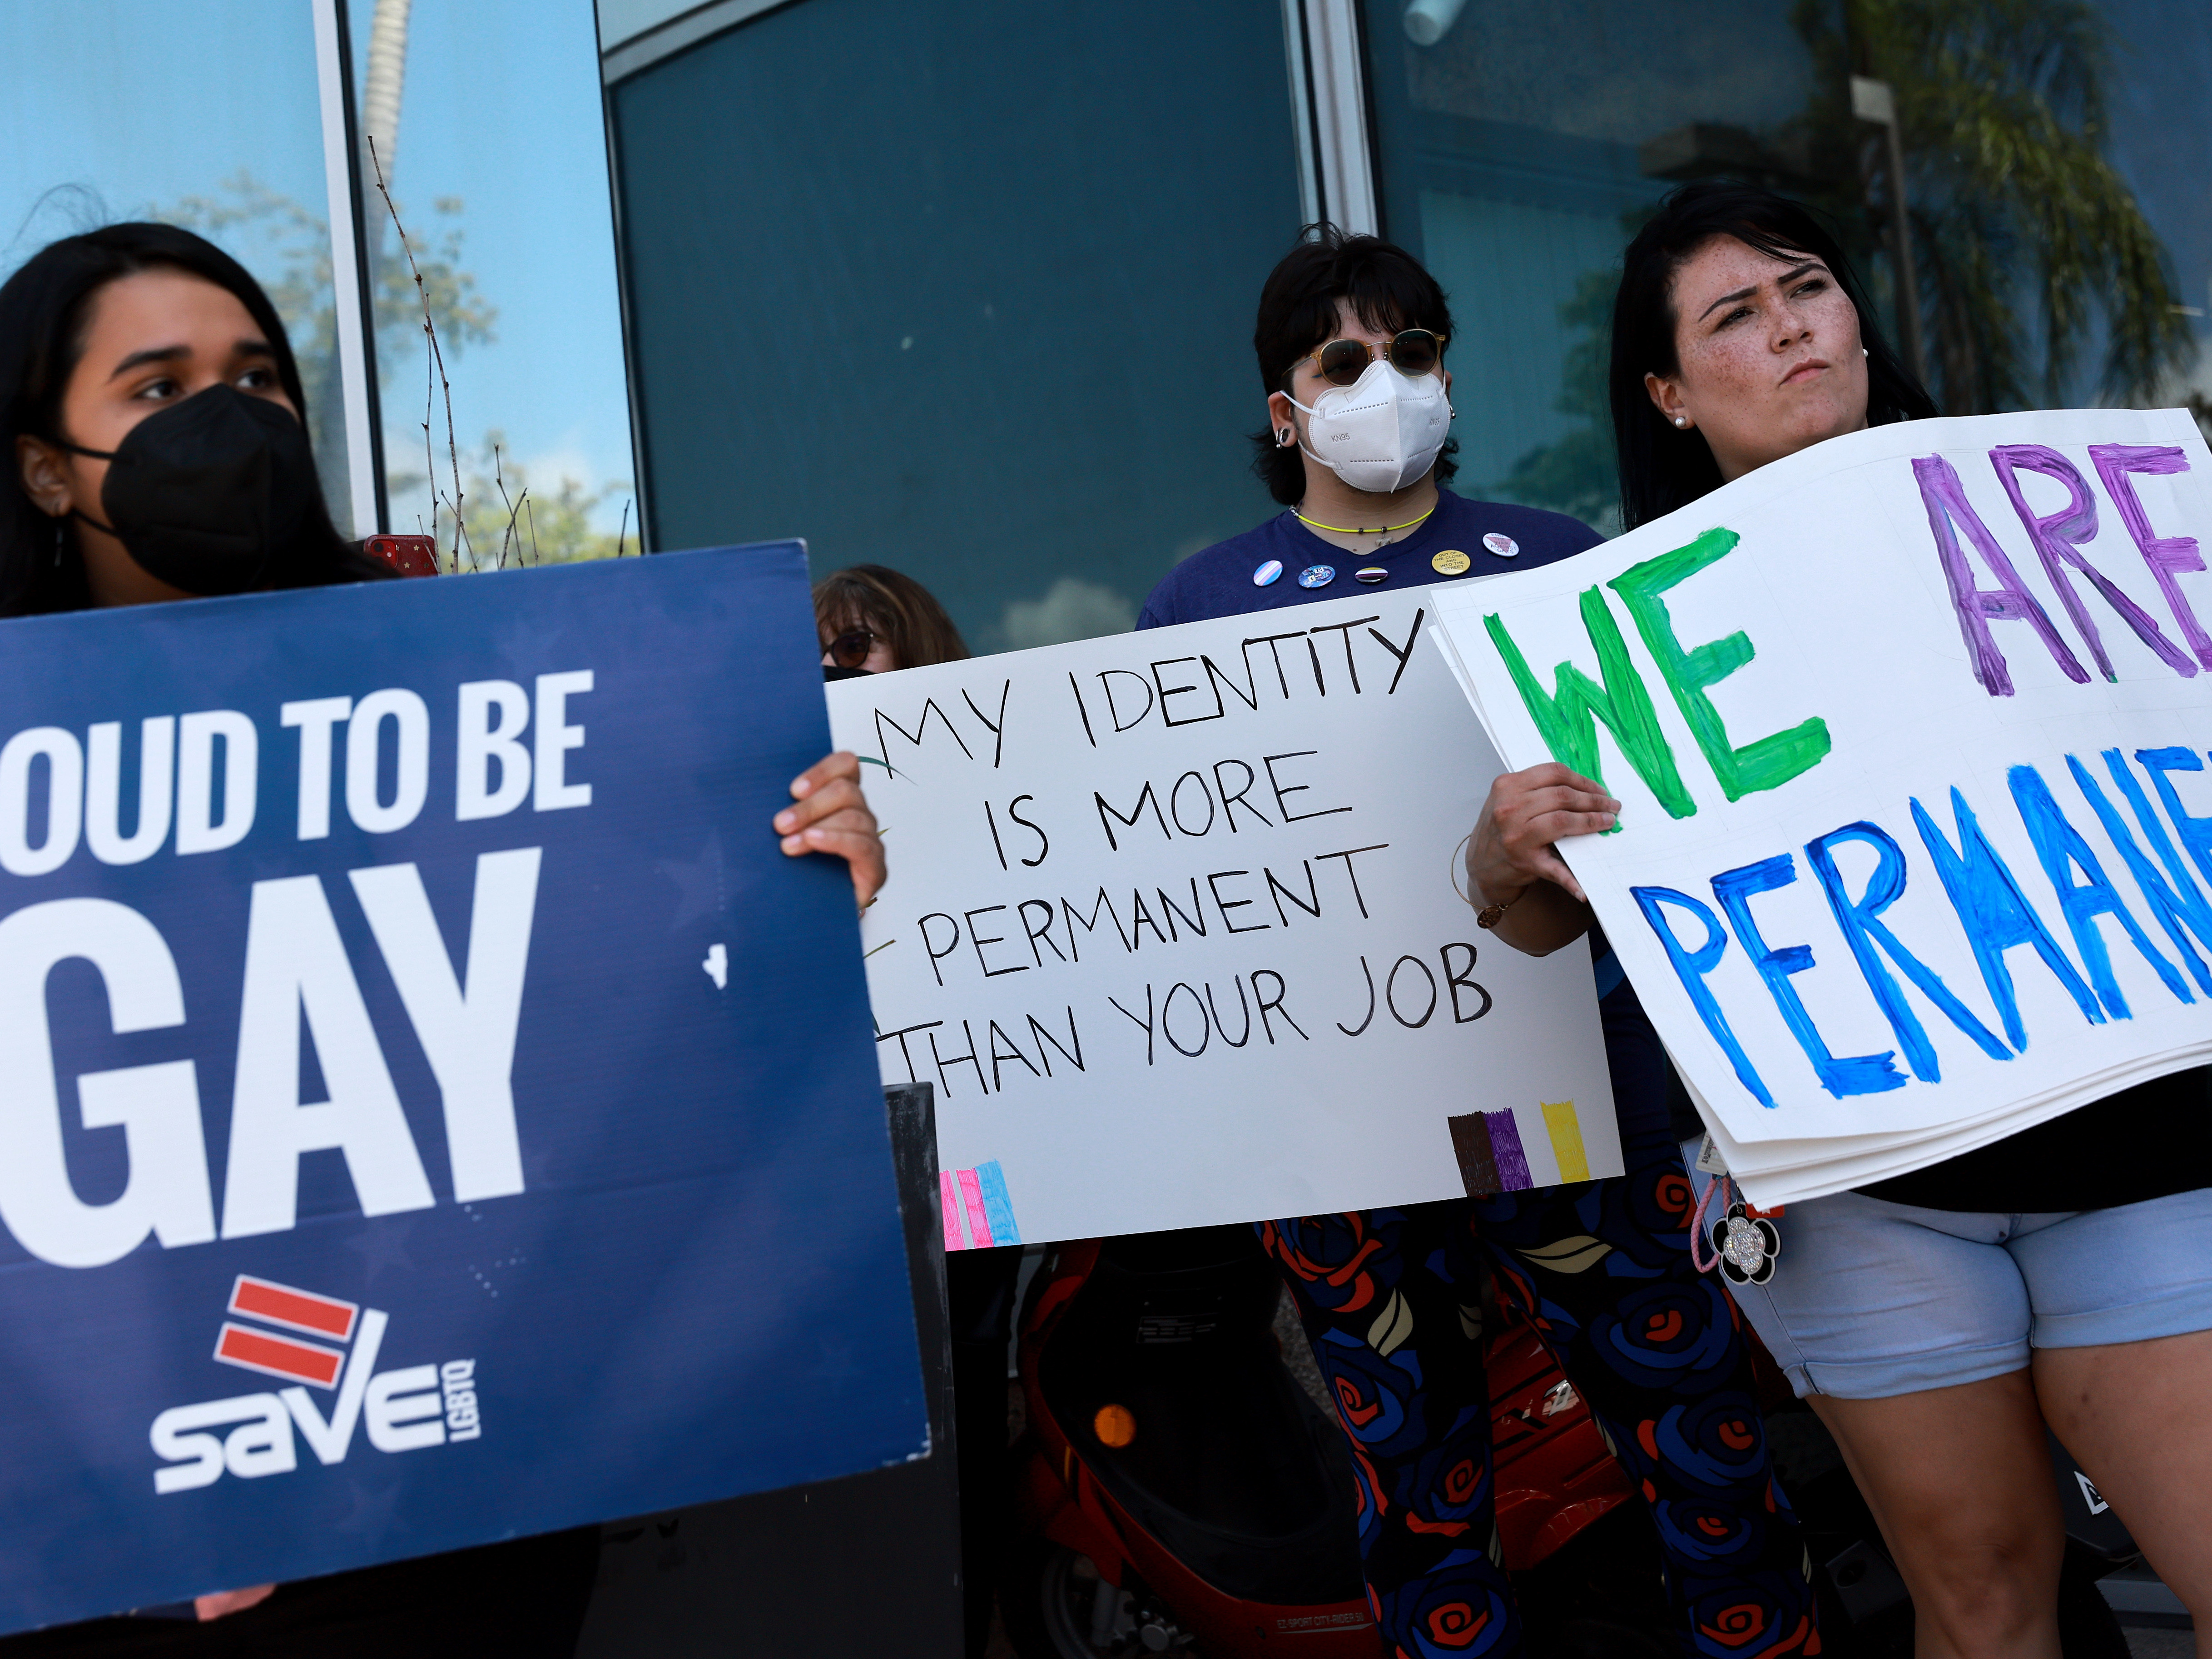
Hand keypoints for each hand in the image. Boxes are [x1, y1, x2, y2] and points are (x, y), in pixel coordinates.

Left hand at [774, 751, 884, 910]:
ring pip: (853, 816)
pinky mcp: (875, 868)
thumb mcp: (783, 834)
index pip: (847, 765)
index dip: (822, 771)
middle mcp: (859, 816)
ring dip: (816, 824)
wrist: (808, 918)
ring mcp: (869, 841)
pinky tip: (812, 842)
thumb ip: (778, 811)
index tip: (793, 789)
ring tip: (788, 844)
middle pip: (847, 791)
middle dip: (810, 806)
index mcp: (840, 799)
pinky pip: (862, 845)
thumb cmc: (794, 871)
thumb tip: (746, 789)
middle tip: (779, 824)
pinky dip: (835, 840)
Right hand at [1468, 762, 1617, 907]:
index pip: (1553, 773)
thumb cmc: (1500, 829)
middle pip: (1562, 796)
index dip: (1582, 781)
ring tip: (1607, 822)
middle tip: (1611, 806)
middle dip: (1594, 800)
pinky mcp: (1524, 861)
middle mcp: (1509, 809)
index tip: (1599, 790)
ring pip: (1563, 820)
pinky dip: (1572, 879)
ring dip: (1592, 822)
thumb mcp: (1509, 799)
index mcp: (1507, 787)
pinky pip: (1555, 868)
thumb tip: (1584, 788)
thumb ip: (1537, 789)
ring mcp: (1516, 835)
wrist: (1481, 864)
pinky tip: (1584, 887)